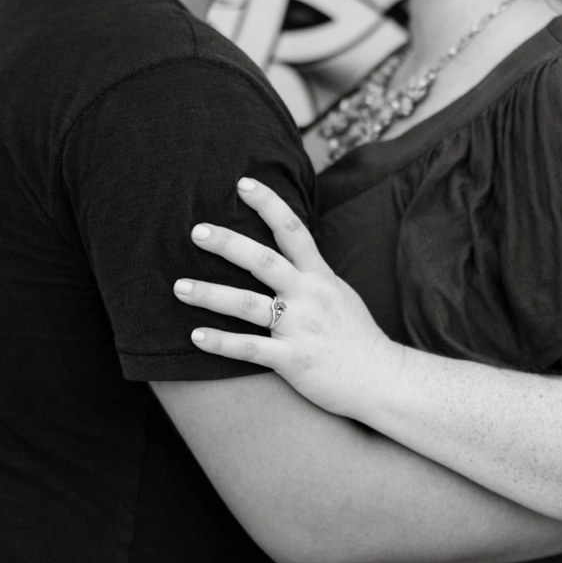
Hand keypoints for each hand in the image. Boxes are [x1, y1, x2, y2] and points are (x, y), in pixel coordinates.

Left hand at [173, 177, 403, 418]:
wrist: (381, 378)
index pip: (293, 231)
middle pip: (263, 261)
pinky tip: (196, 336)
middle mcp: (309, 296)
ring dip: (211, 295)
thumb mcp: (339, 293)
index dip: (269, 204)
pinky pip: (251, 349)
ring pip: (248, 305)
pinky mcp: (293, 359)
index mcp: (320, 277)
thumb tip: (288, 251)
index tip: (242, 184)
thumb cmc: (356, 337)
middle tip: (197, 231)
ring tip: (180, 287)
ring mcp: (300, 328)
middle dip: (228, 244)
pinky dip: (222, 342)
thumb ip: (312, 273)